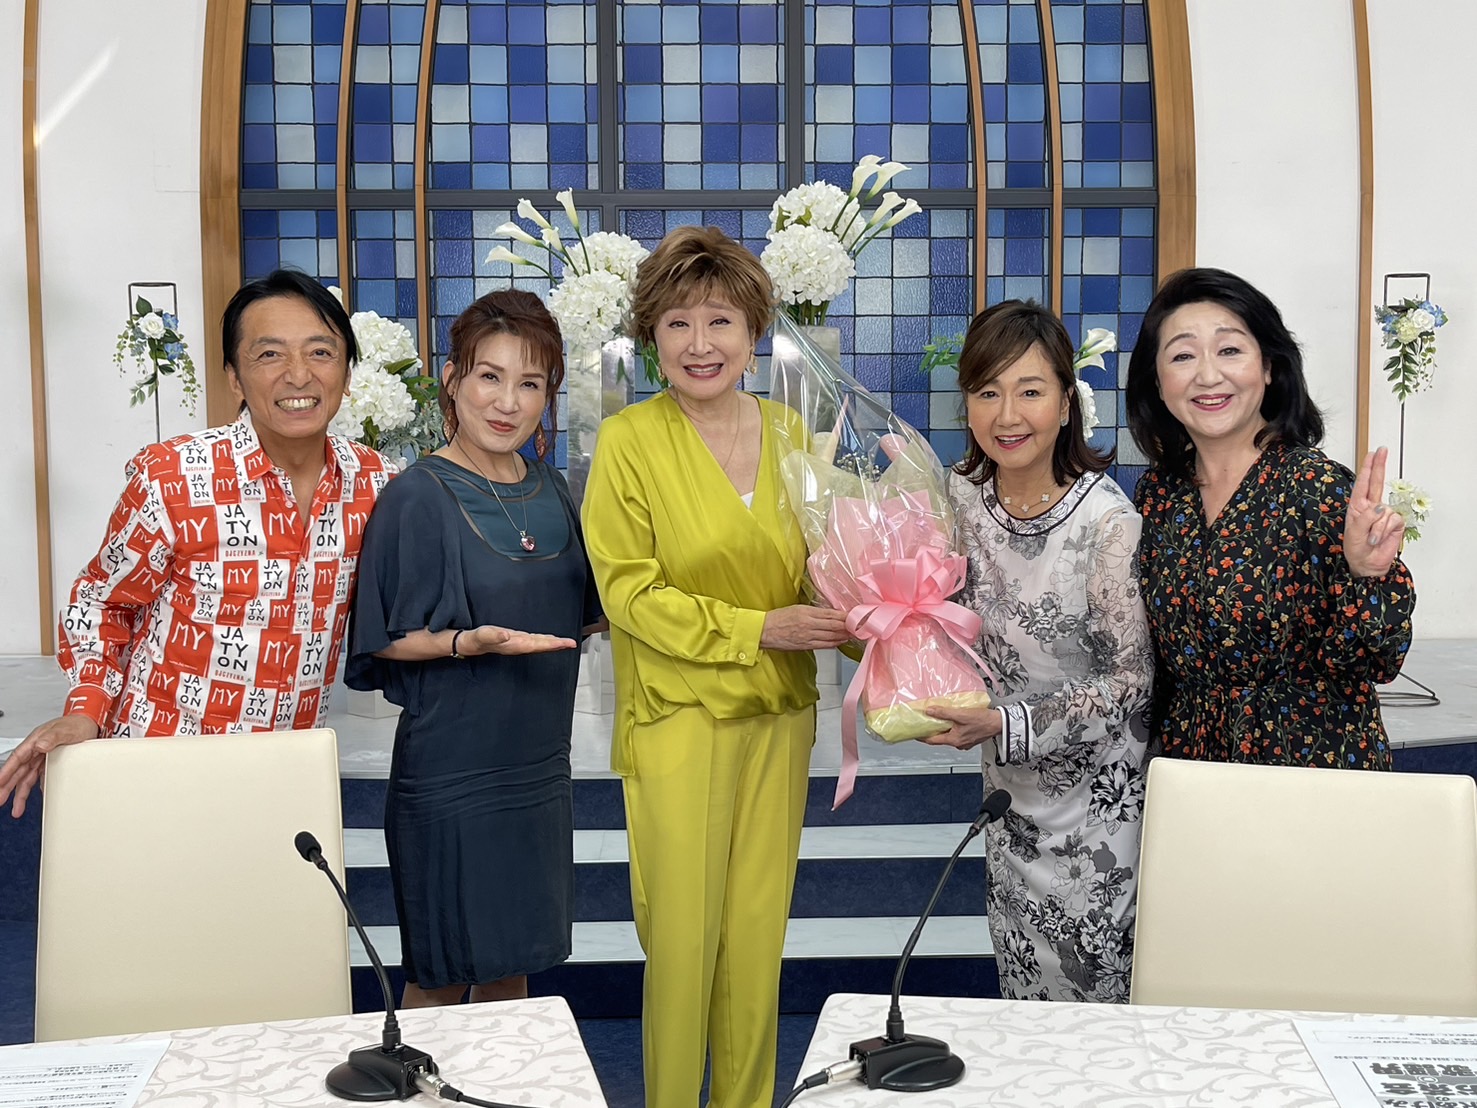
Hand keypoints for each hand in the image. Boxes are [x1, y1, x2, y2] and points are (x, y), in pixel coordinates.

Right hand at [0, 714, 99, 817]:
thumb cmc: (76, 724)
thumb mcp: (65, 730)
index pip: (17, 758)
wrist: (90, 725)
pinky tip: (32, 800)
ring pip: (26, 778)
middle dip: (8, 787)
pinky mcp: (50, 764)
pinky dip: (34, 789)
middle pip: (18, 771)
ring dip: (20, 794)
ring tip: (16, 809)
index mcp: (36, 741)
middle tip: (0, 800)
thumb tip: (40, 745)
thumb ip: (52, 737)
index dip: (7, 771)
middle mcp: (36, 750)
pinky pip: (39, 779)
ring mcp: (42, 758)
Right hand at [463, 624, 577, 655]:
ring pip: (539, 644)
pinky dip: (544, 640)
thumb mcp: (482, 636)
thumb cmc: (476, 640)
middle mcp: (519, 646)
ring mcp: (519, 643)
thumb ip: (494, 636)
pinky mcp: (517, 640)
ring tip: (566, 643)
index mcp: (514, 645)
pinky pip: (534, 641)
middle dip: (557, 645)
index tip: (564, 644)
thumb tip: (506, 635)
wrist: (470, 644)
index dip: (551, 645)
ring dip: (552, 643)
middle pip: (542, 646)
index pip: (537, 645)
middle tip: (572, 643)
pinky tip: (549, 639)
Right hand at [759, 605, 850, 651]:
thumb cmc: (779, 618)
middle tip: (862, 626)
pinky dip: (835, 643)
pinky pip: (824, 645)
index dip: (847, 616)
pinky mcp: (806, 646)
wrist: (764, 631)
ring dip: (845, 635)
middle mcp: (810, 625)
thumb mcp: (797, 608)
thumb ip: (815, 611)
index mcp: (807, 612)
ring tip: (855, 634)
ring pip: (832, 637)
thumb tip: (831, 613)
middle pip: (835, 626)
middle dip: (850, 626)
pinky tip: (841, 641)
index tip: (857, 615)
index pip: (832, 614)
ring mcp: (808, 637)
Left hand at [919, 704, 1000, 751]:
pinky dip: (952, 727)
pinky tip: (952, 720)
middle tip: (925, 722)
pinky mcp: (970, 737)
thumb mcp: (960, 714)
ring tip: (937, 718)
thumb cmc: (983, 720)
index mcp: (954, 740)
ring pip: (949, 735)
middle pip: (940, 738)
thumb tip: (929, 711)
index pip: (932, 740)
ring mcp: (965, 742)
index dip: (922, 736)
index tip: (914, 732)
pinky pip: (957, 733)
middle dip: (932, 730)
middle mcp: (958, 743)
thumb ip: (944, 713)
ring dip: (943, 728)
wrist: (999, 723)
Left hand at [1344, 447, 1405, 577]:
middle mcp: (1371, 507)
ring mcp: (1384, 515)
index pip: (1363, 484)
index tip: (1373, 453)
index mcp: (1357, 507)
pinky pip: (1392, 521)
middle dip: (1379, 466)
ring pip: (1384, 512)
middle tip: (1382, 450)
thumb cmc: (1356, 550)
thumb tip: (1380, 507)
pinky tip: (1378, 539)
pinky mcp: (1395, 523)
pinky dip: (1383, 531)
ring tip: (1369, 539)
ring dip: (1375, 528)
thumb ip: (1364, 519)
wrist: (1368, 565)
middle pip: (1377, 483)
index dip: (1368, 468)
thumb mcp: (1352, 535)